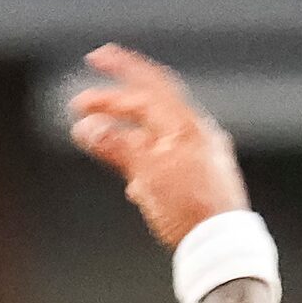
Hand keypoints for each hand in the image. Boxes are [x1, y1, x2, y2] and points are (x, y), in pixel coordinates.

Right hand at [67, 43, 247, 249]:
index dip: (123, 69)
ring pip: (153, 137)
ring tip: (97, 139)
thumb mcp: (147, 173)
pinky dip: (140, 161)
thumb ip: (117, 146)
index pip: (152, 86)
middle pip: (149, 110)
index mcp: (186, 126)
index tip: (98, 57)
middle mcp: (195, 136)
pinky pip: (162, 161)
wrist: (220, 245)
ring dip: (122, 135)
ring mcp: (197, 157)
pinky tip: (130, 180)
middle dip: (112, 105)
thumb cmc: (191, 208)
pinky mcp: (196, 180)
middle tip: (81, 105)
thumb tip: (89, 127)